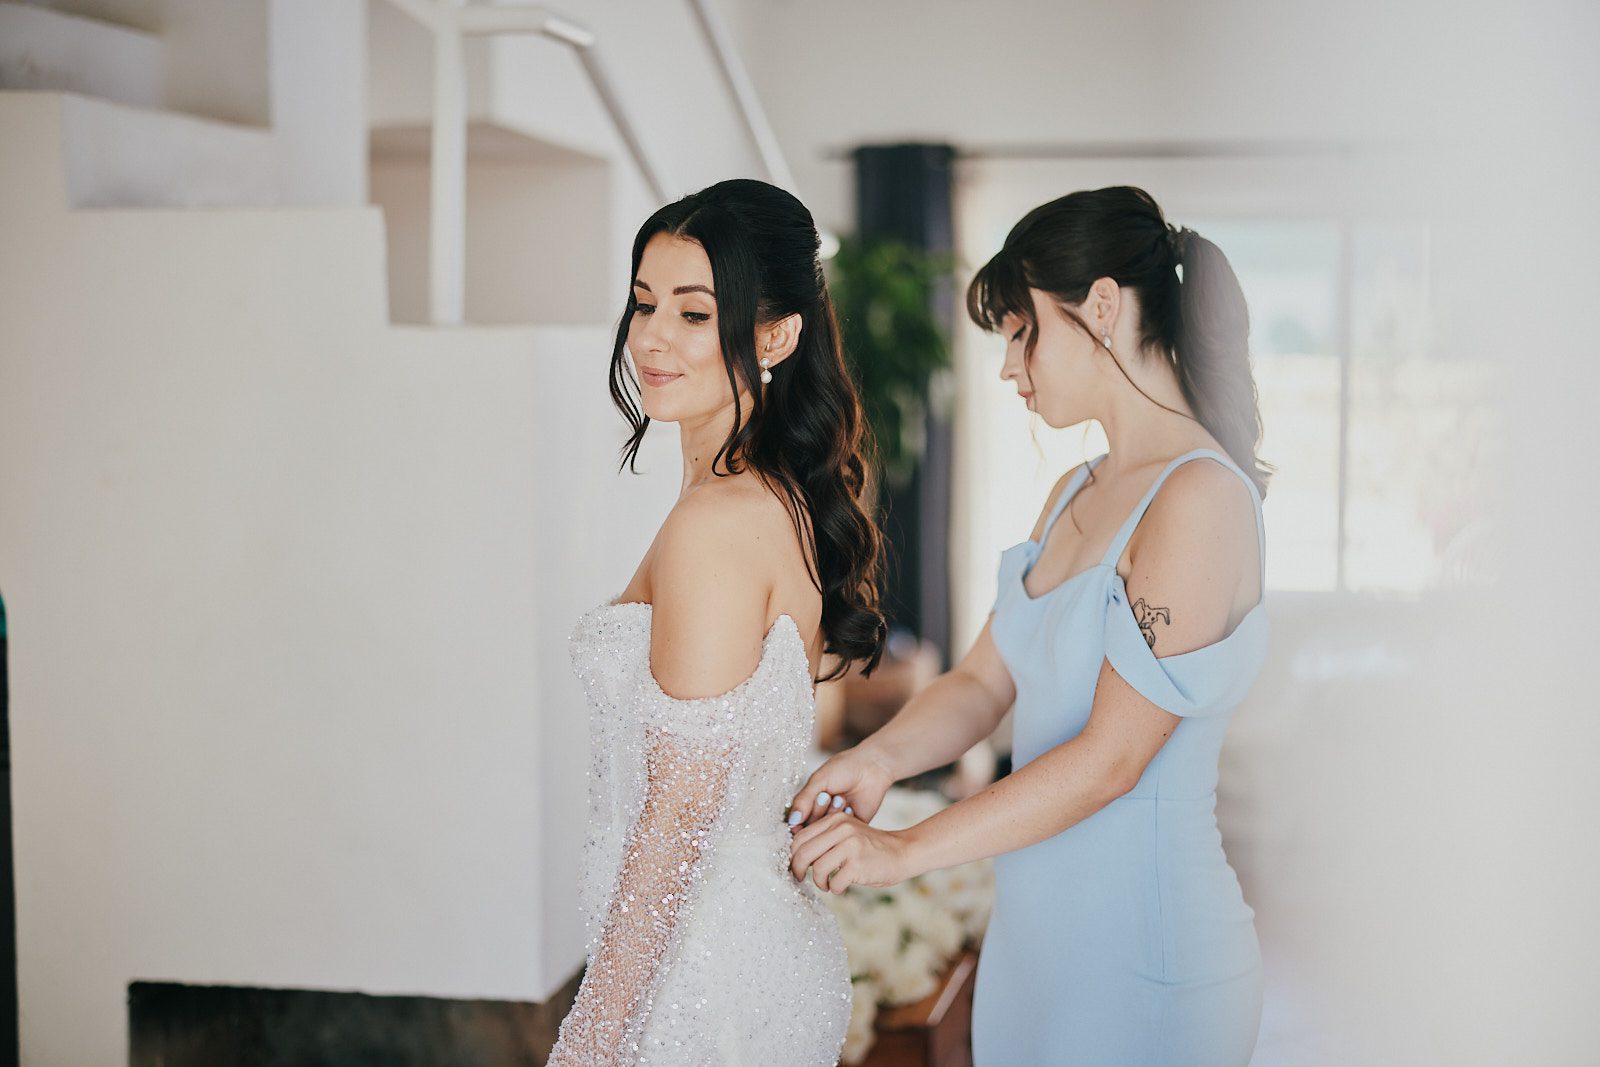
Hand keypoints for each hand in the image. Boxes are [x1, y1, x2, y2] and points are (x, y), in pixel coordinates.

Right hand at [785, 744, 895, 829]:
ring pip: (826, 829)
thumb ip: (803, 800)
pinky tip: (851, 806)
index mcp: (809, 800)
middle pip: (810, 826)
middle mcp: (821, 812)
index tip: (803, 813)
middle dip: (818, 811)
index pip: (796, 819)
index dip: (799, 819)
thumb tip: (792, 820)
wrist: (872, 767)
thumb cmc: (844, 768)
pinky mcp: (852, 826)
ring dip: (832, 813)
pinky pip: (842, 831)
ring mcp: (836, 820)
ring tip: (841, 798)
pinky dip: (845, 818)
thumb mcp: (819, 780)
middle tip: (827, 796)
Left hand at [788, 810, 918, 892]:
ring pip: (818, 868)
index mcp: (835, 820)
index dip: (792, 855)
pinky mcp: (858, 864)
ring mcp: (851, 846)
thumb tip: (795, 857)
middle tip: (800, 878)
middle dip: (798, 869)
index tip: (794, 866)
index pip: (801, 837)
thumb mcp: (847, 834)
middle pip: (803, 852)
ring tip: (826, 884)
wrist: (902, 852)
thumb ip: (825, 839)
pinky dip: (834, 889)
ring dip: (819, 882)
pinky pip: (834, 882)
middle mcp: (841, 829)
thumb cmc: (870, 848)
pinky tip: (840, 887)